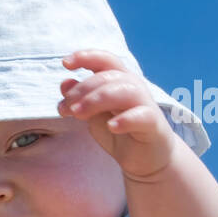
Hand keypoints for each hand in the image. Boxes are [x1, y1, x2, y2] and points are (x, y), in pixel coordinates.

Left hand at [58, 50, 177, 179]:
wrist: (146, 159)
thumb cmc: (118, 131)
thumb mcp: (93, 115)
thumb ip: (80, 99)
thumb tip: (65, 83)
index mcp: (119, 80)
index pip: (104, 60)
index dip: (85, 57)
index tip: (66, 64)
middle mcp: (133, 86)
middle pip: (108, 77)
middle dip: (82, 90)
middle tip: (65, 108)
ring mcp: (145, 103)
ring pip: (124, 91)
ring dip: (97, 100)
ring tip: (78, 115)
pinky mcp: (152, 123)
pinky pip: (141, 115)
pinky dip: (125, 119)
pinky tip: (111, 126)